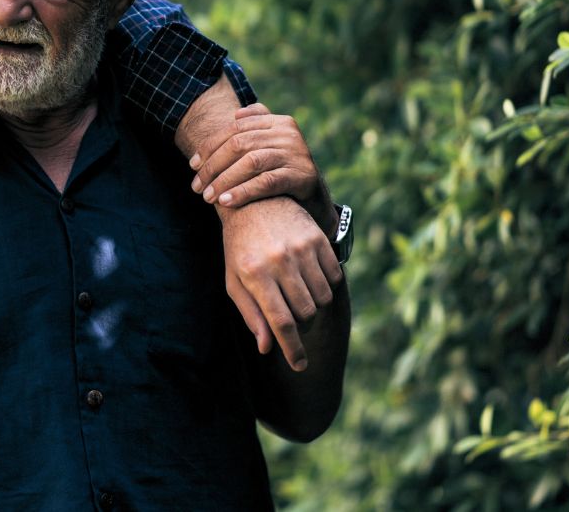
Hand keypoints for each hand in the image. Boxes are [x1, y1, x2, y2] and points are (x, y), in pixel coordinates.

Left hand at [190, 103, 325, 212]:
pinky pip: (266, 182)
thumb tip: (235, 114)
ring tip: (208, 197)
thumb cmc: (283, 172)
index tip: (193, 165)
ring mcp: (297, 153)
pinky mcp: (303, 176)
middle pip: (239, 144)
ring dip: (224, 180)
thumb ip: (255, 128)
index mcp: (278, 121)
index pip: (235, 128)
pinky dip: (243, 192)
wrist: (315, 200)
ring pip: (251, 162)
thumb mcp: (270, 147)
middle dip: (213, 166)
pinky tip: (226, 202)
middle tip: (197, 186)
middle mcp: (288, 133)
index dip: (210, 146)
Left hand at [220, 196, 342, 370]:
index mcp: (255, 274)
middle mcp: (280, 260)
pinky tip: (310, 279)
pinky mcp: (317, 238)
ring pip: (322, 298)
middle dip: (301, 324)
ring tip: (298, 295)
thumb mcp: (235, 281)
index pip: (280, 322)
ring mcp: (301, 248)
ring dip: (314, 305)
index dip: (292, 349)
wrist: (253, 202)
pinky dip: (326, 286)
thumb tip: (266, 347)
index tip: (299, 365)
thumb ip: (251, 315)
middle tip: (292, 316)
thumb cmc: (239, 248)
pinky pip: (334, 277)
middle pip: (305, 312)